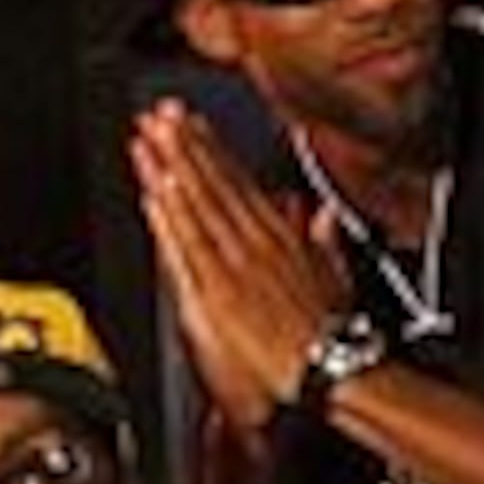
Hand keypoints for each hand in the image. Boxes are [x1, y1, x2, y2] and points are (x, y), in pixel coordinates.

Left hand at [130, 99, 351, 433]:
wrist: (329, 367)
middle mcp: (253, 244)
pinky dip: (169, 221)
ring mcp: (232, 266)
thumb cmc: (333, 333)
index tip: (192, 125)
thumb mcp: (336, 277)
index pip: (239, 184)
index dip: (213, 150)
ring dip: (170, 172)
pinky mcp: (216, 293)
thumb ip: (325, 242)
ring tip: (148, 142)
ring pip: (196, 209)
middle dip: (184, 147)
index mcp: (279, 237)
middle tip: (158, 115)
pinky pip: (188, 250)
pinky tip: (152, 195)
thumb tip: (325, 216)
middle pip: (213, 187)